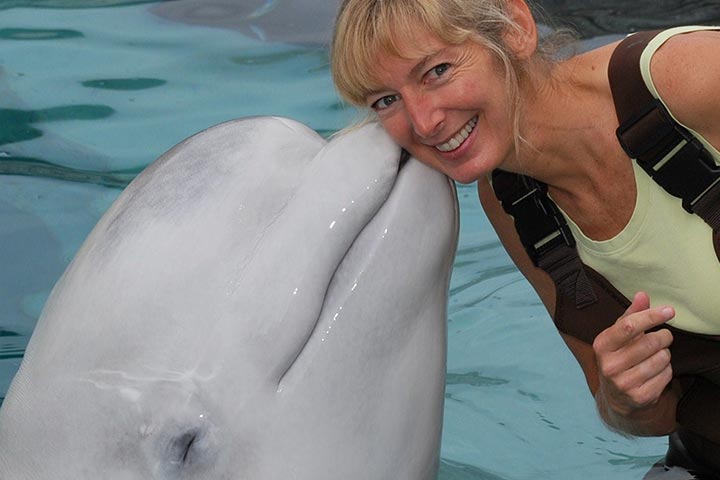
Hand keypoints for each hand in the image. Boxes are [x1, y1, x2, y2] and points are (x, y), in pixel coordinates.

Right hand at [592, 292, 674, 426]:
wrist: (616, 398)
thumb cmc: (619, 358)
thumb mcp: (619, 336)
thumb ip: (631, 315)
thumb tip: (642, 295)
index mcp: (602, 345)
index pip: (629, 327)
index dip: (651, 317)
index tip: (669, 311)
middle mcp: (609, 365)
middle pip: (649, 342)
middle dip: (663, 336)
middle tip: (664, 336)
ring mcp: (623, 383)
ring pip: (661, 359)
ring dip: (665, 354)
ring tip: (657, 355)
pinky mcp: (639, 397)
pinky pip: (666, 376)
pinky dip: (667, 370)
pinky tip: (657, 370)